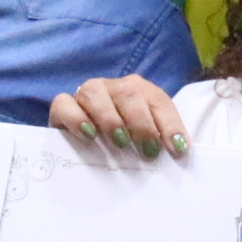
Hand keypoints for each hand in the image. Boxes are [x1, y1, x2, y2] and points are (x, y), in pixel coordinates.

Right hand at [51, 75, 188, 159]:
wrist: (81, 139)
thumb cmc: (120, 142)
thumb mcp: (143, 140)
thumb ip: (159, 142)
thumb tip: (179, 153)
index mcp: (140, 91)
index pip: (159, 101)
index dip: (170, 124)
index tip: (178, 150)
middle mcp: (114, 87)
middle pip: (130, 94)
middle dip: (142, 124)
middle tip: (148, 151)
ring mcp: (87, 93)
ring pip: (97, 93)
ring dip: (111, 119)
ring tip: (120, 143)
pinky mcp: (62, 106)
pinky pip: (65, 103)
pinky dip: (77, 118)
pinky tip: (88, 135)